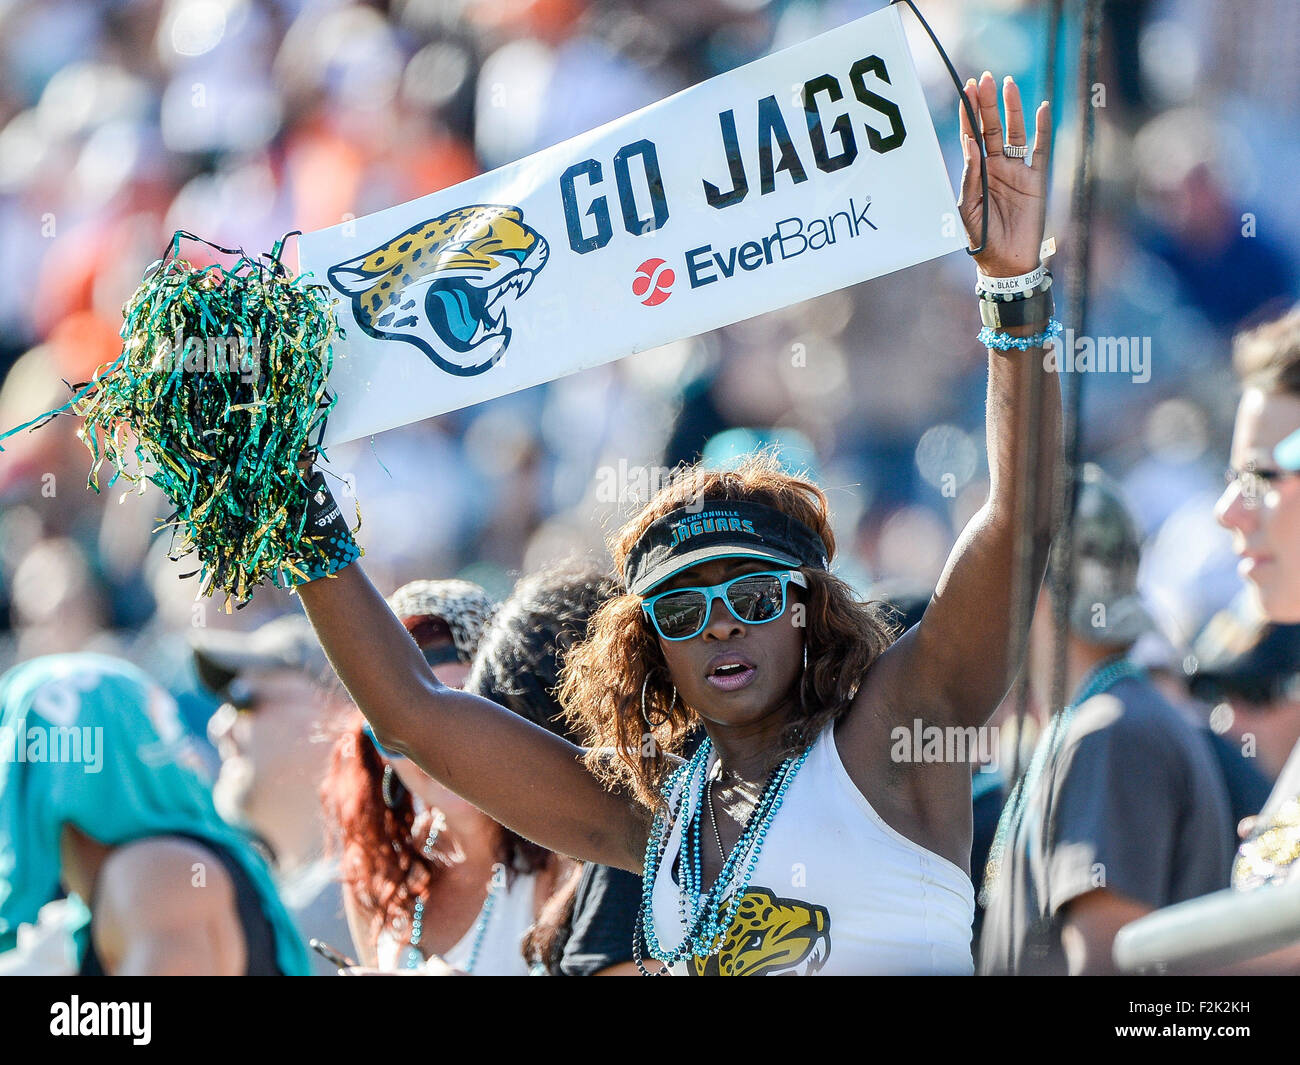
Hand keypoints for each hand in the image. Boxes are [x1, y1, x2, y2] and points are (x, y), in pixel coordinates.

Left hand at [957, 72, 1050, 277]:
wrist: (1006, 262)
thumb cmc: (982, 239)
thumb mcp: (968, 208)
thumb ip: (970, 176)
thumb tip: (969, 142)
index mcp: (976, 173)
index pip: (972, 136)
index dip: (969, 113)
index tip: (966, 90)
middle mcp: (996, 167)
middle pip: (992, 127)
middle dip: (987, 103)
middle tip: (984, 78)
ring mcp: (1017, 171)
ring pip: (1015, 133)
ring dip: (1012, 109)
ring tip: (1007, 84)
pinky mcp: (1036, 180)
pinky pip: (1041, 149)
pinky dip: (1043, 129)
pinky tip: (1043, 108)